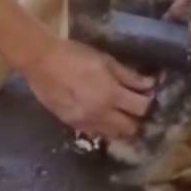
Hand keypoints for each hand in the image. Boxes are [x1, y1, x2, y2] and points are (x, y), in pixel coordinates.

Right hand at [22, 37, 153, 139]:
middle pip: (130, 128)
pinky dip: (103, 128)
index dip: (148, 103)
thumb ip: (128, 76)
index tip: (148, 97)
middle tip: (136, 110)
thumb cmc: (74, 56)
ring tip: (121, 116)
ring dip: (121, 127)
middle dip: (137, 120)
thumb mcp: (105, 60)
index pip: (141, 108)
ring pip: (113, 134)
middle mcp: (100, 114)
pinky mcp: (72, 125)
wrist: (41, 62)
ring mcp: (85, 122)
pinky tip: (102, 117)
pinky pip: (95, 132)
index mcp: (111, 95)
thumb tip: (149, 85)